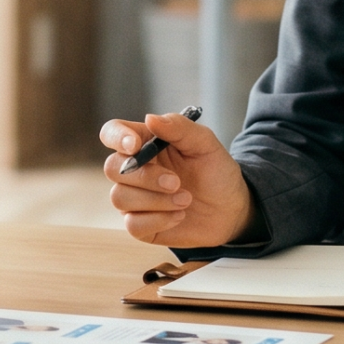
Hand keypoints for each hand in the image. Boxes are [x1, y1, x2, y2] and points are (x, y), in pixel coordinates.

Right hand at [100, 111, 255, 246]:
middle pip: (112, 168)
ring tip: (185, 200)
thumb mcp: (205, 144)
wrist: (231, 209)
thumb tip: (150, 118)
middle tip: (176, 182)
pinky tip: (179, 216)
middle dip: (145, 177)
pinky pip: (133, 224)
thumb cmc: (216, 172)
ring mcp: (134, 199)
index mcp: (145, 143)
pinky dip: (158, 220)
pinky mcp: (140, 225)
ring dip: (156, 200)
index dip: (116, 137)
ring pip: (120, 197)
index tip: (135, 146)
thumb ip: (179, 127)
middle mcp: (134, 170)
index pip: (112, 133)